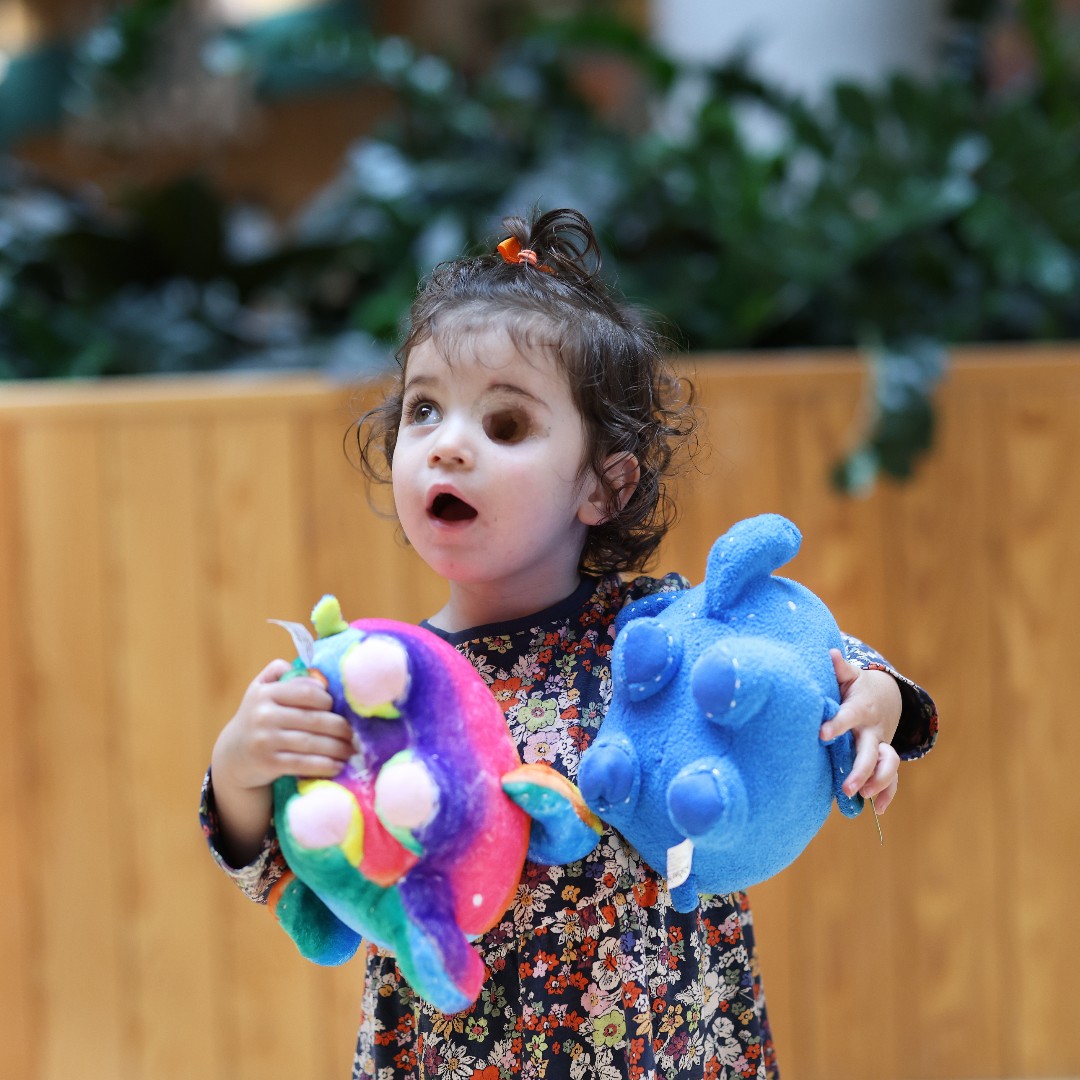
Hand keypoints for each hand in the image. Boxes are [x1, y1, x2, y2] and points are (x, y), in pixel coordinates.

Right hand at [213, 659, 354, 790]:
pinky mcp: (268, 763)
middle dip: (340, 728)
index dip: (328, 700)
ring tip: (351, 750)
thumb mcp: (259, 690)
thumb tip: (310, 670)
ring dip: (338, 748)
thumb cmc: (256, 718)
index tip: (339, 709)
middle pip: (314, 720)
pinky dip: (325, 766)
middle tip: (355, 734)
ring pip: (312, 743)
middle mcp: (263, 715)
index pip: (306, 692)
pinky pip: (304, 764)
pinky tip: (338, 766)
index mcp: (265, 694)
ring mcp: (265, 740)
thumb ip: (278, 673)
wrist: (232, 756)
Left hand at [819, 649, 901, 812]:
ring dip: (877, 783)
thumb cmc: (856, 686)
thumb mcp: (850, 675)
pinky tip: (878, 809)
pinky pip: (891, 778)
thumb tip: (829, 652)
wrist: (885, 696)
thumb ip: (840, 668)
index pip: (848, 717)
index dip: (836, 725)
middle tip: (845, 787)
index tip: (821, 734)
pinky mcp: (884, 757)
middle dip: (861, 769)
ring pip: (887, 766)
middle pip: (870, 751)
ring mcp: (881, 745)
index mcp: (860, 709)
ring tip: (862, 797)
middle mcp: (872, 730)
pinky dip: (887, 793)